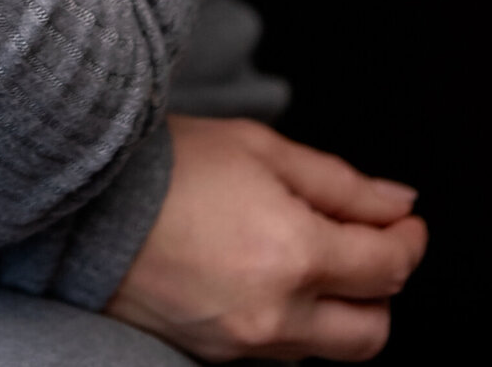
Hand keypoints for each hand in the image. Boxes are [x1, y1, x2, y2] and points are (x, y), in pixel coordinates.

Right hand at [105, 116, 426, 360]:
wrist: (83, 204)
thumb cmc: (166, 165)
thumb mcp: (257, 147)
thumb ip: (338, 181)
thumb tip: (397, 203)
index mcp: (294, 254)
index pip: (387, 267)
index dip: (408, 239)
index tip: (404, 220)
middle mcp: (277, 313)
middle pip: (372, 331)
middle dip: (384, 289)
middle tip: (370, 245)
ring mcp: (245, 345)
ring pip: (330, 350)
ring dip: (342, 310)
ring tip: (315, 258)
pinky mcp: (216, 358)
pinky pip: (283, 353)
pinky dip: (297, 322)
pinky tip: (273, 277)